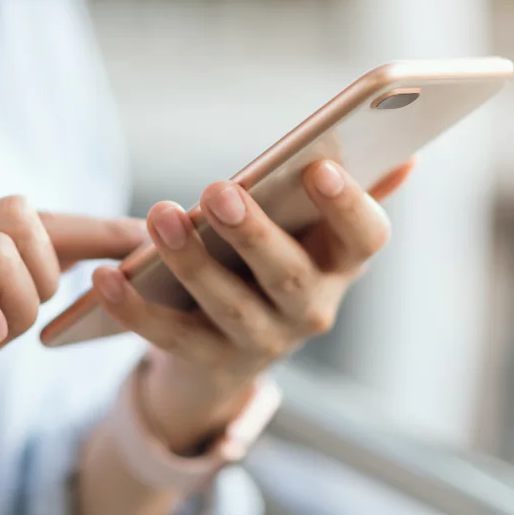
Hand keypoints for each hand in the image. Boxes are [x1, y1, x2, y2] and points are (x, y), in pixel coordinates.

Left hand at [91, 160, 411, 450]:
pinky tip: (106, 277)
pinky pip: (170, 338)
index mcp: (341, 263)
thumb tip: (407, 153)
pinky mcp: (208, 361)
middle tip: (219, 191)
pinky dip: (135, 310)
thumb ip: (354, 188)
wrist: (233, 348)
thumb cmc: (278, 259)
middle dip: (255, 235)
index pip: (366, 237)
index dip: (349, 205)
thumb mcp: (315, 229)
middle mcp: (311, 309)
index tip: (320, 166)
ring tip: (159, 218)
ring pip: (229, 307)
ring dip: (193, 264)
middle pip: (289, 275)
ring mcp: (262, 342)